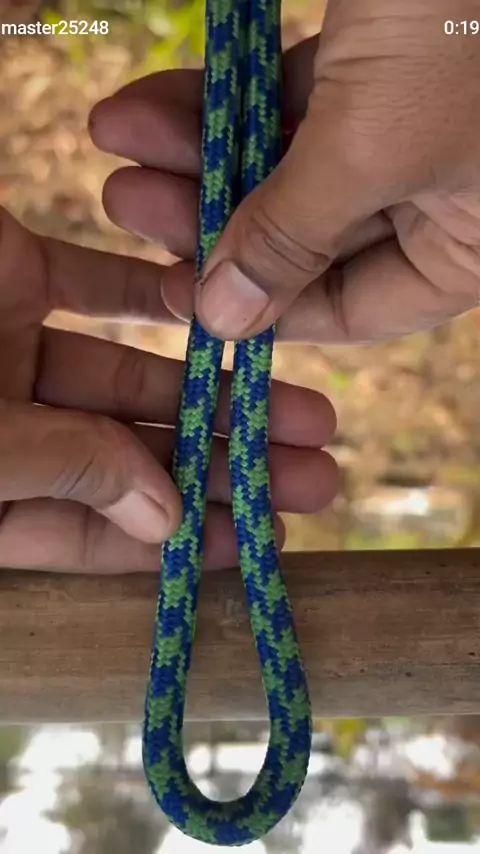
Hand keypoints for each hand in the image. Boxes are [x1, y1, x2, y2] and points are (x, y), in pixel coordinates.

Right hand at [0, 208, 336, 572]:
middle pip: (134, 454)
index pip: (94, 530)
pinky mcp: (14, 271)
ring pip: (132, 375)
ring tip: (314, 414)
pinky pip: (99, 284)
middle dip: (227, 463)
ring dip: (216, 389)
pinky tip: (227, 317)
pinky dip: (160, 296)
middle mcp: (8, 424)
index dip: (179, 536)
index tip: (260, 536)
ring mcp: (9, 348)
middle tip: (315, 477)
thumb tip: (168, 519)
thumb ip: (66, 469)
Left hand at [90, 0, 479, 344]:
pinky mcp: (381, 73)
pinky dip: (232, 98)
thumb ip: (291, 239)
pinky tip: (157, 98)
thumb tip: (222, 321)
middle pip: (303, 237)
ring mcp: (408, 136)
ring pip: (288, 169)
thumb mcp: (368, 149)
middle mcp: (437, 204)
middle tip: (125, 199)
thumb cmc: (459, 29)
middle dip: (209, 214)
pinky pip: (294, 105)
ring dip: (201, 151)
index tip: (175, 291)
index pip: (346, 309)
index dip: (257, 306)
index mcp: (463, 251)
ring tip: (116, 135)